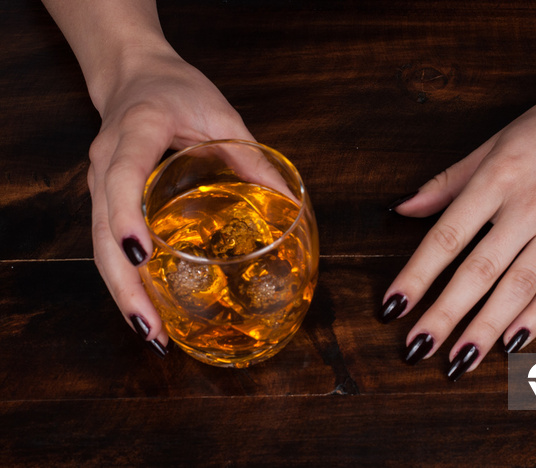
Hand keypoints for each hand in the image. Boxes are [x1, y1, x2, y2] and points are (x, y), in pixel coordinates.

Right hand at [87, 49, 253, 354]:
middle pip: (101, 231)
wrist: (132, 75)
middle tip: (152, 327)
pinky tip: (146, 306)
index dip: (127, 216)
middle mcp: (105, 161)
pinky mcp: (105, 198)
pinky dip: (124, 277)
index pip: (122, 176)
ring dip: (122, 292)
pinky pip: (106, 243)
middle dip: (124, 283)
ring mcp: (99, 182)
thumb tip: (287, 200)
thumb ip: (249, 153)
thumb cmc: (174, 88)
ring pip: (98, 246)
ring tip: (152, 333)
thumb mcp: (219, 111)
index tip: (141, 253)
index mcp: (134, 132)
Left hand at [380, 80, 535, 379]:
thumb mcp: (491, 144)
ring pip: (519, 288)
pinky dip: (535, 318)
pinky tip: (510, 344)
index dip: (417, 274)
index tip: (392, 305)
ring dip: (486, 328)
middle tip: (416, 347)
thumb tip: (401, 208)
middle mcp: (530, 206)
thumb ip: (446, 183)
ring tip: (458, 361)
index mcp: (498, 178)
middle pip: (480, 270)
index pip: (447, 236)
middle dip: (445, 314)